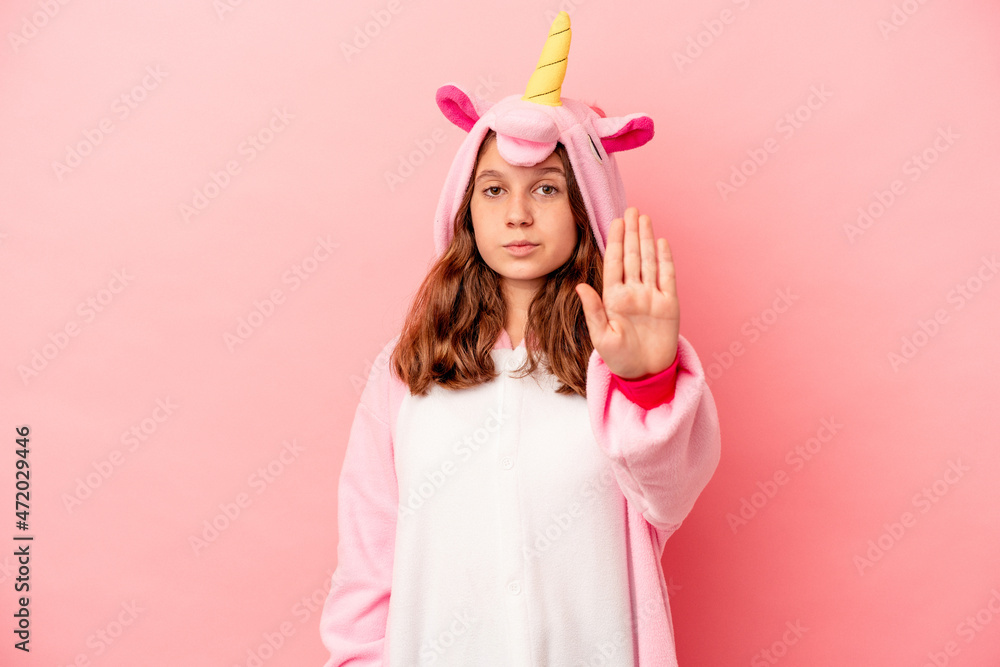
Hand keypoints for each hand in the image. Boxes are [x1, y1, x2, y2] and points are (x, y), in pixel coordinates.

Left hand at [575, 207, 679, 379]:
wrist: (646, 373)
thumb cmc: (620, 359)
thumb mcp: (602, 337)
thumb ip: (593, 311)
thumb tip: (580, 287)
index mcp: (614, 298)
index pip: (615, 264)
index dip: (616, 242)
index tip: (615, 222)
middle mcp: (633, 293)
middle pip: (633, 257)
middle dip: (631, 233)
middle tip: (631, 209)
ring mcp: (652, 296)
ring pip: (649, 262)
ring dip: (646, 240)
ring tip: (644, 218)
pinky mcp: (669, 304)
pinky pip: (667, 277)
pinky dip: (665, 259)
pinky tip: (661, 242)